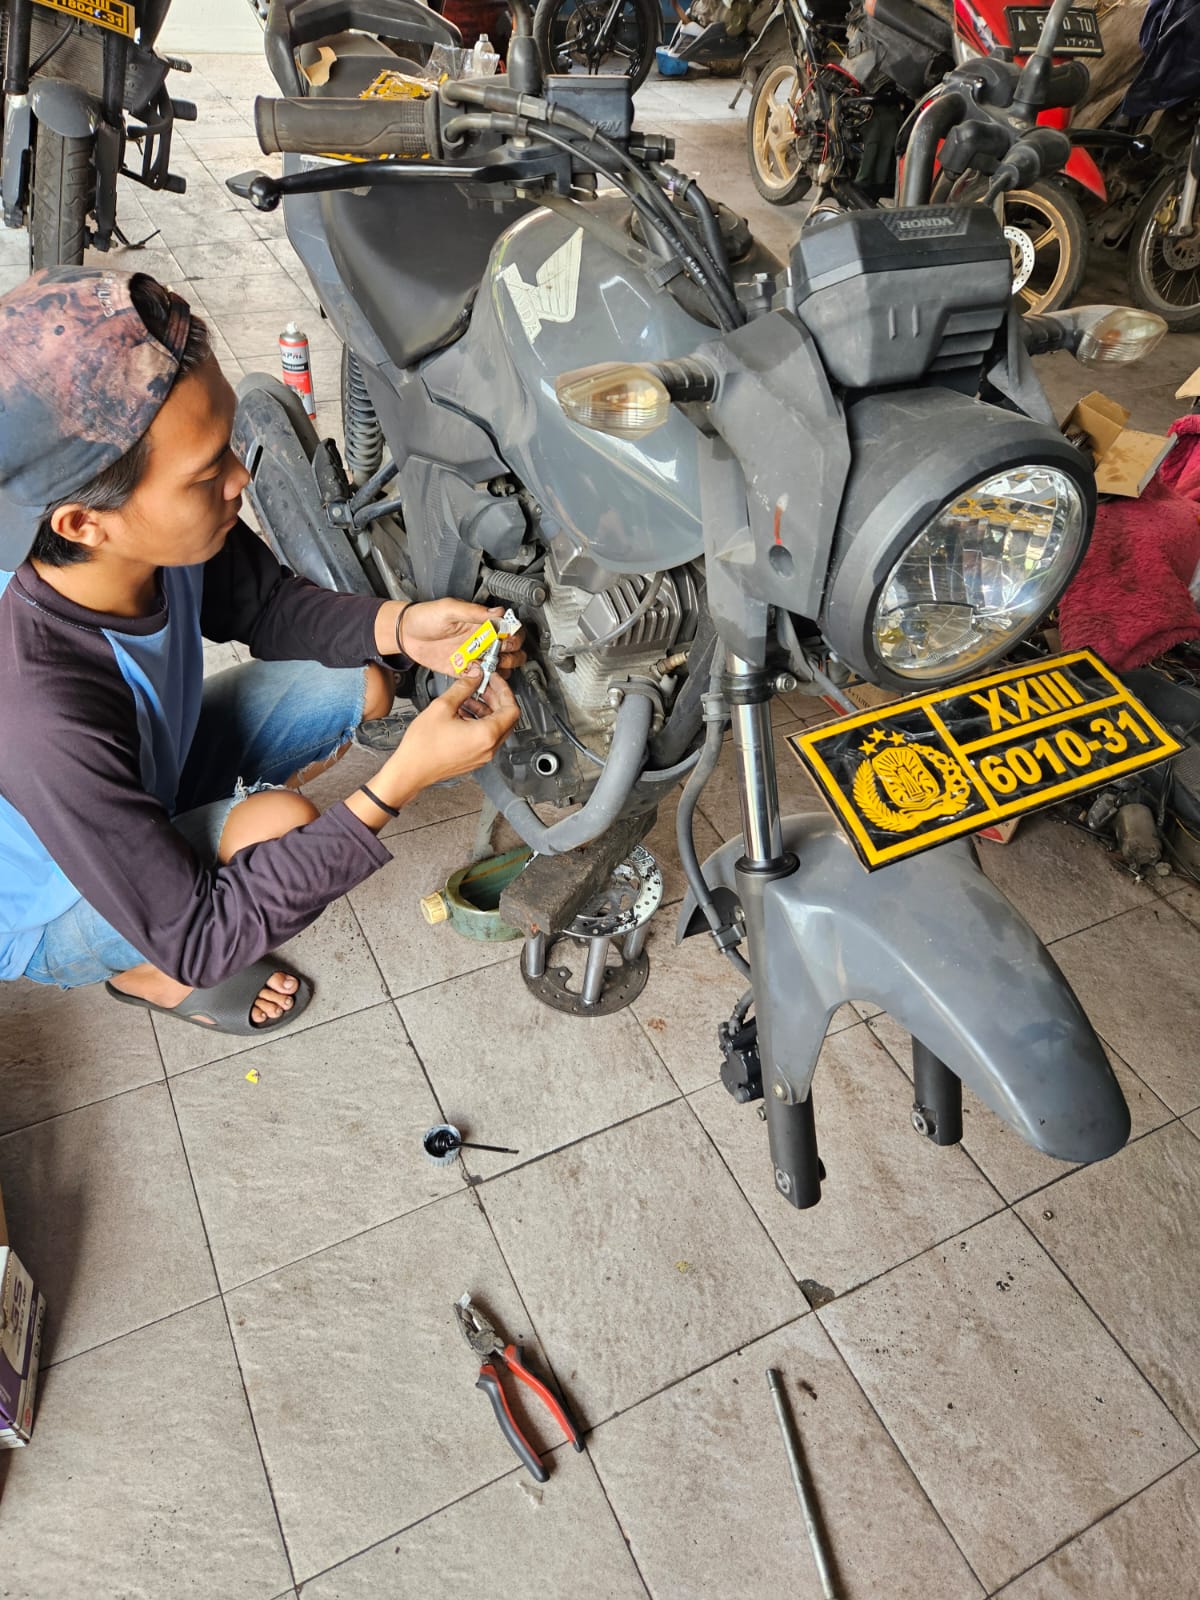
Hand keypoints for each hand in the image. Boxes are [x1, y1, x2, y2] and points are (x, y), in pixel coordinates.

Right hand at [383, 668, 519, 796]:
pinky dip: (480, 722)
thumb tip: (475, 676)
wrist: (411, 770)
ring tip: (469, 698)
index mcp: (486, 734)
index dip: (504, 690)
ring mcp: (483, 755)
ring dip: (486, 709)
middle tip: (482, 685)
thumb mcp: (442, 707)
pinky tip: (463, 712)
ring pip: (496, 727)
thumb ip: (463, 687)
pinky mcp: (475, 759)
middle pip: (506, 718)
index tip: (493, 679)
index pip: (511, 708)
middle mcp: (489, 747)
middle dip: (496, 698)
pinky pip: (486, 737)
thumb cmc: (423, 745)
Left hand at [397, 599, 525, 677]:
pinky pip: (481, 678)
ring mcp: (473, 656)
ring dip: (501, 668)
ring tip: (490, 666)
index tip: (506, 638)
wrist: (405, 634)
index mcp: (481, 624)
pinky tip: (479, 674)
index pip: (509, 629)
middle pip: (511, 650)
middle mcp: (481, 640)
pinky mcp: (463, 670)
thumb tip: (498, 611)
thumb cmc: (424, 616)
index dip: (513, 635)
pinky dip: (485, 680)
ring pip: (500, 666)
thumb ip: (474, 612)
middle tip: (499, 653)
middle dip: (511, 654)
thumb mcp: (450, 609)